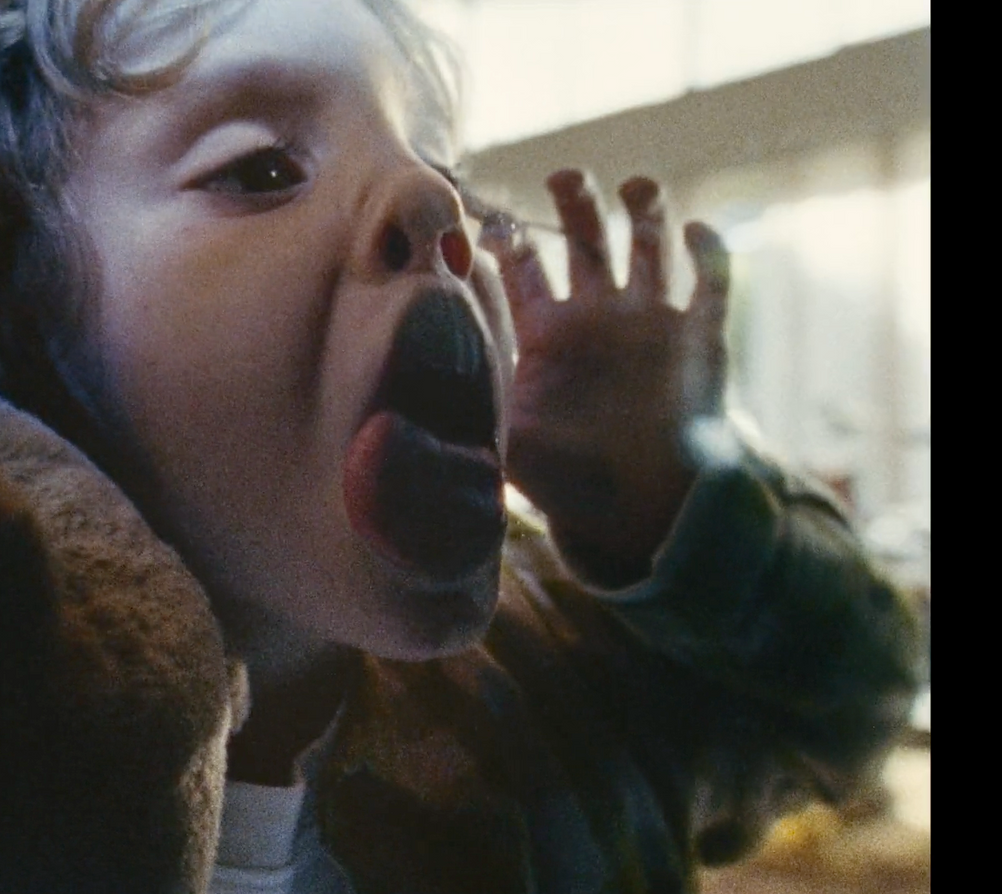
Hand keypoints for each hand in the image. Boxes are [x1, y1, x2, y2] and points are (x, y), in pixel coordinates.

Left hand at [477, 171, 730, 586]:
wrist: (641, 511)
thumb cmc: (566, 480)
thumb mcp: (506, 448)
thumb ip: (457, 428)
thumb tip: (385, 428)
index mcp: (545, 330)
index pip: (522, 265)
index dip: (510, 238)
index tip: (494, 223)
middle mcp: (596, 314)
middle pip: (584, 236)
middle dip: (575, 200)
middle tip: (561, 179)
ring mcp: (649, 319)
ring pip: (648, 242)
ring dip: (644, 208)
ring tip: (633, 190)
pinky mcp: (700, 335)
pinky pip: (712, 278)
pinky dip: (708, 248)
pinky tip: (694, 229)